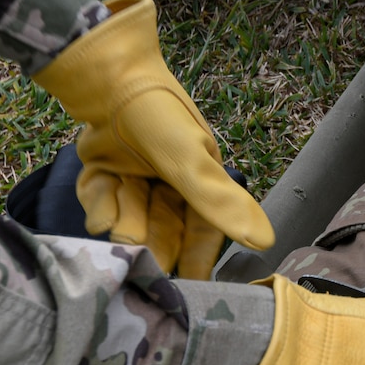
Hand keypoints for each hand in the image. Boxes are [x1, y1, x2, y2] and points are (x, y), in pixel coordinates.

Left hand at [33, 0, 273, 277]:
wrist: (106, 77)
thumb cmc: (159, 114)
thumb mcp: (192, 159)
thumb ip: (219, 203)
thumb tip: (266, 242)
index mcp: (200, 180)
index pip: (202, 232)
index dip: (196, 259)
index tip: (188, 288)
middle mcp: (169, 184)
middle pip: (161, 231)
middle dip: (150, 237)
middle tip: (138, 249)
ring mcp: (135, 180)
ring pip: (129, 220)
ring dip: (123, 215)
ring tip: (119, 202)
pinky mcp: (103, 175)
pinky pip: (100, 205)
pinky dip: (98, 201)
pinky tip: (100, 189)